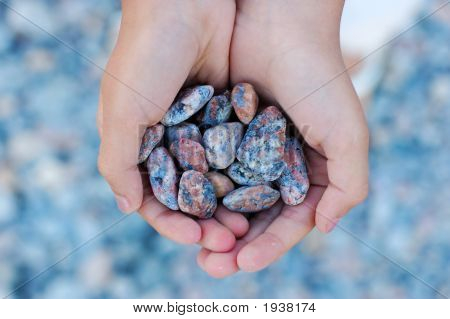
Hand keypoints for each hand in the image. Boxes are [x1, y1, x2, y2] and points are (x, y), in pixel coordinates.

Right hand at [97, 0, 247, 251]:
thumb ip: (118, 162)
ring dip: (230, 205)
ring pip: (217, 180)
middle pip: (190, 195)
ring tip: (246, 225)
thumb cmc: (145, 55)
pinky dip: (246, 175)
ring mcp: (200, 129)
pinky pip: (237, 154)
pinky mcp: (227, 114)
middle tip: (231, 240)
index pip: (155, 198)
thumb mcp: (121, 110)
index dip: (172, 223)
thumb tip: (127, 208)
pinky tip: (261, 192)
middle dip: (207, 220)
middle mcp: (169, 141)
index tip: (195, 236)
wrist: (185, 2)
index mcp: (138, 144)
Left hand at [198, 0, 368, 276]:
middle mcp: (276, 165)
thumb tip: (324, 227)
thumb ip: (348, 185)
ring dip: (212, 222)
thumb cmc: (319, 78)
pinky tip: (182, 205)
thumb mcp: (348, 134)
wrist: (280, 25)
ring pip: (226, 197)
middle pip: (253, 216)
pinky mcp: (220, 131)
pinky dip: (196, 188)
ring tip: (194, 243)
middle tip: (211, 265)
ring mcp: (246, 149)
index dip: (269, 246)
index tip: (244, 262)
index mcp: (307, 172)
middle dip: (234, 243)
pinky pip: (206, 167)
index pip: (288, 221)